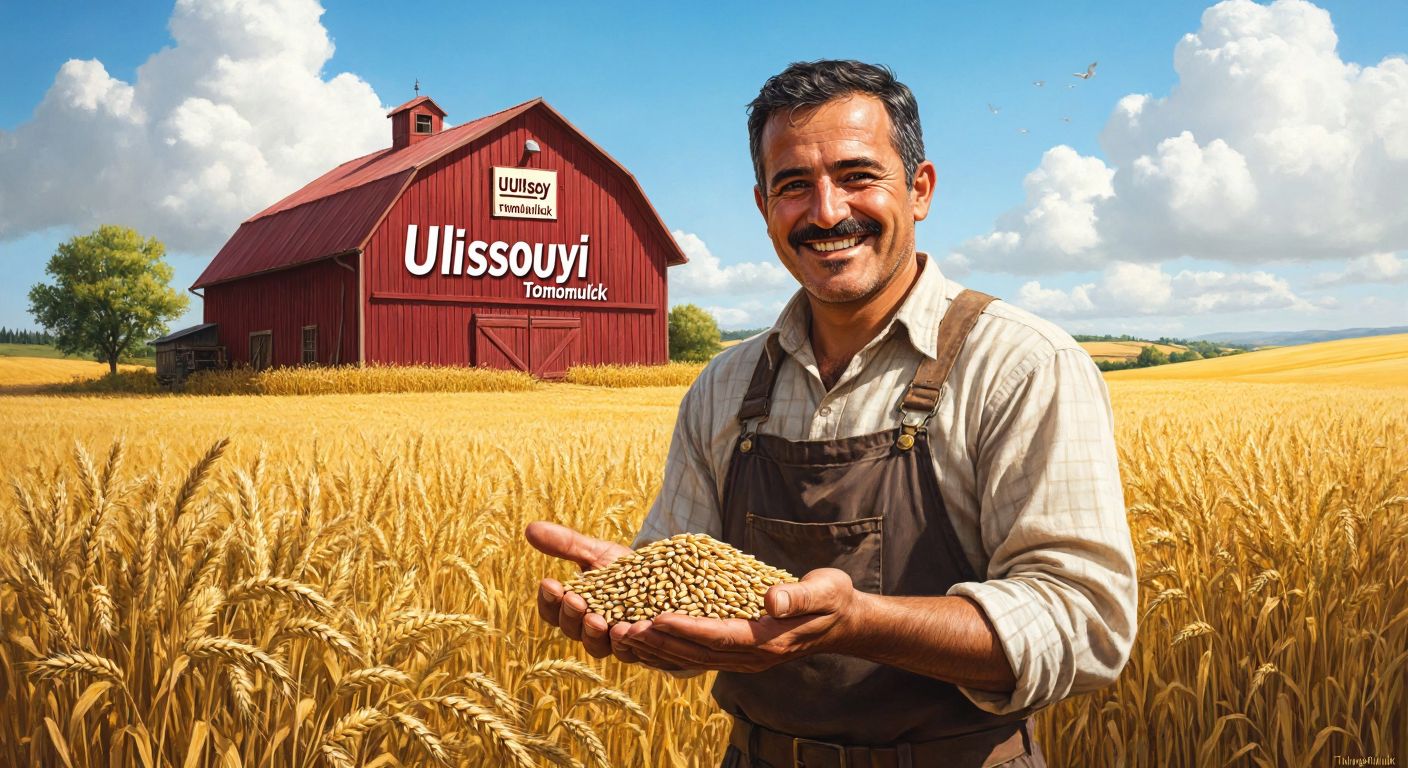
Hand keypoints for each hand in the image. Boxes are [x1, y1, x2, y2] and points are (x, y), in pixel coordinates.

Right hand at [524, 521, 684, 670]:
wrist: (670, 577)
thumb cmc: (627, 568)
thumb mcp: (597, 553)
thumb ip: (567, 544)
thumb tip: (529, 528)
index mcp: (576, 609)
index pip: (552, 612)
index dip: (549, 600)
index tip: (549, 583)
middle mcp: (593, 630)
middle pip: (573, 631)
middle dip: (571, 616)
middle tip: (575, 600)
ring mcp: (617, 642)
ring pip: (599, 646)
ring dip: (595, 634)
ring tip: (597, 619)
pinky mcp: (643, 647)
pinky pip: (633, 651)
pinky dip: (628, 642)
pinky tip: (627, 629)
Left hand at [617, 568, 862, 672]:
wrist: (842, 622)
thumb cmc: (832, 600)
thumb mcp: (824, 590)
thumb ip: (797, 595)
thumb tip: (771, 599)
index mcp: (769, 642)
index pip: (720, 637)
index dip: (687, 629)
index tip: (656, 619)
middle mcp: (752, 657)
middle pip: (698, 653)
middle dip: (659, 642)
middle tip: (624, 629)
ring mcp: (744, 659)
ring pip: (693, 659)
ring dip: (658, 649)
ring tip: (624, 636)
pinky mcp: (739, 654)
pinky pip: (698, 656)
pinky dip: (671, 650)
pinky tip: (648, 641)